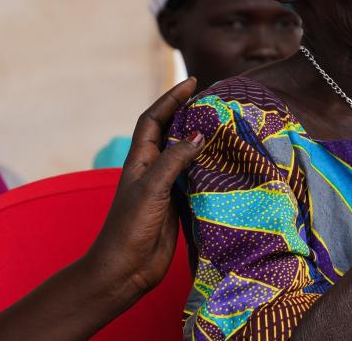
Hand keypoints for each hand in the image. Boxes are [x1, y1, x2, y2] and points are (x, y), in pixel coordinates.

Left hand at [84, 78, 204, 299]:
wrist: (124, 270)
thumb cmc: (129, 228)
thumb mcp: (152, 188)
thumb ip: (175, 160)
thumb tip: (199, 133)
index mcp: (140, 160)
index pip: (154, 119)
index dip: (171, 99)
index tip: (192, 82)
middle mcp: (152, 169)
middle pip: (172, 133)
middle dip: (189, 114)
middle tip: (216, 101)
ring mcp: (165, 187)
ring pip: (186, 155)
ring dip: (202, 140)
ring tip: (226, 126)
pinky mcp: (178, 205)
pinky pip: (196, 179)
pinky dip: (209, 167)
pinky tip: (226, 163)